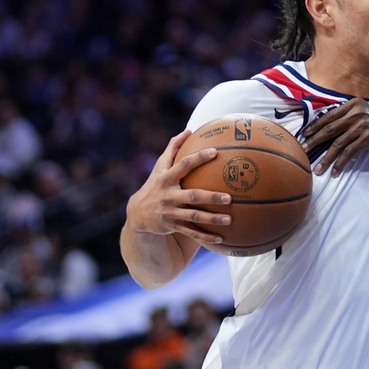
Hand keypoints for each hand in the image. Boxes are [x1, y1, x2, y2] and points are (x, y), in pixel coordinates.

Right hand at [125, 130, 231, 245]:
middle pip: (192, 196)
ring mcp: (170, 212)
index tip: (215, 151)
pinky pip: (191, 232)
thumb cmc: (155, 184)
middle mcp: (168, 196)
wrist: (138, 214)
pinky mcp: (173, 226)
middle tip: (229, 197)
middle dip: (210, 196)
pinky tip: (221, 238)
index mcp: (166, 179)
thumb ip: (173, 149)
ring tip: (230, 219)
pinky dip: (205, 236)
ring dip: (211, 219)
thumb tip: (189, 130)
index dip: (198, 158)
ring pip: (194, 216)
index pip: (183, 165)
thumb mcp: (160, 167)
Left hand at [299, 98, 368, 175]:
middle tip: (302, 151)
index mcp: (353, 104)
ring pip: (336, 144)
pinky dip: (340, 164)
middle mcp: (356, 112)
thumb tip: (330, 125)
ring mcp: (362, 125)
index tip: (304, 134)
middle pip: (329, 129)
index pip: (328, 115)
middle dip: (313, 142)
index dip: (314, 126)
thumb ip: (351, 115)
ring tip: (317, 169)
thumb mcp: (368, 114)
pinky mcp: (368, 138)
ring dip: (325, 158)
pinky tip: (335, 172)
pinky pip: (349, 153)